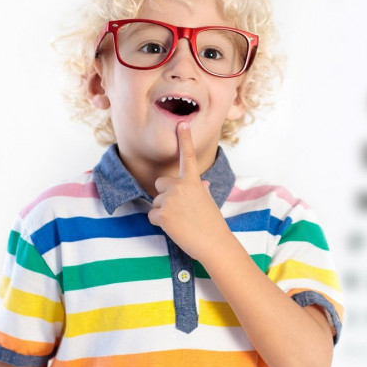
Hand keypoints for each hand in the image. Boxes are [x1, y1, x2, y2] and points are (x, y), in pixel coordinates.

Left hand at [148, 122, 230, 259]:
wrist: (214, 243)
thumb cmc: (212, 224)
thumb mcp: (208, 202)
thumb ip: (201, 190)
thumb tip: (203, 184)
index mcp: (193, 181)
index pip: (188, 157)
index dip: (185, 139)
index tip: (182, 123)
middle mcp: (180, 186)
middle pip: (160, 183)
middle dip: (164, 194)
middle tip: (179, 210)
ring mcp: (169, 199)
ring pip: (156, 202)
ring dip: (164, 212)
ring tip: (180, 221)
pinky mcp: (161, 214)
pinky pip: (152, 216)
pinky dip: (160, 223)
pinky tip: (174, 228)